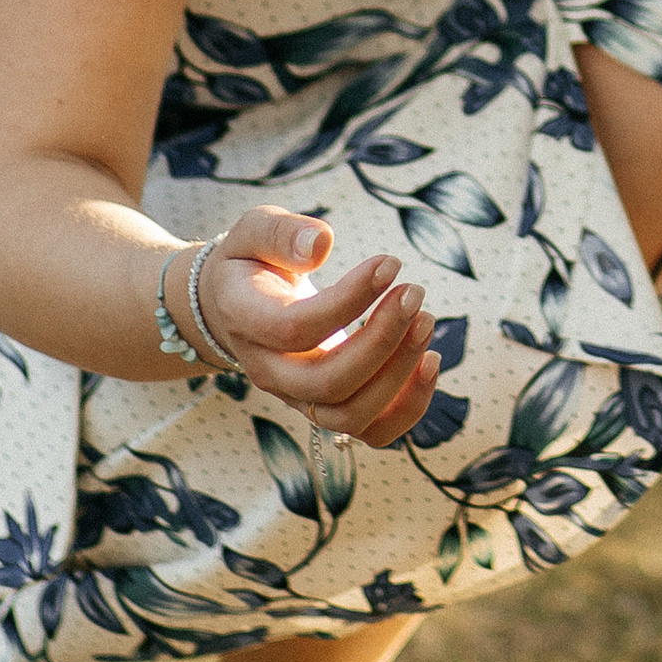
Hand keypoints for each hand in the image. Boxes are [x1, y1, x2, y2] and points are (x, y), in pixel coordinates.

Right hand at [187, 207, 440, 446]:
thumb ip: (282, 233)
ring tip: (426, 321)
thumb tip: (321, 243)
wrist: (230, 308)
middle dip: (382, 340)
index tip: (390, 263)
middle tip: (414, 291)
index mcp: (247, 321)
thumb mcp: (253, 232)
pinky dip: (408, 406)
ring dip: (398, 374)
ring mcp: (297, 397)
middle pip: (327, 382)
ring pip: (350, 415)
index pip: (296, 327)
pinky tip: (430, 360)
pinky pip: (371, 429)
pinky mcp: (327, 406)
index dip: (349, 298)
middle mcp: (268, 371)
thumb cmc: (251, 262)